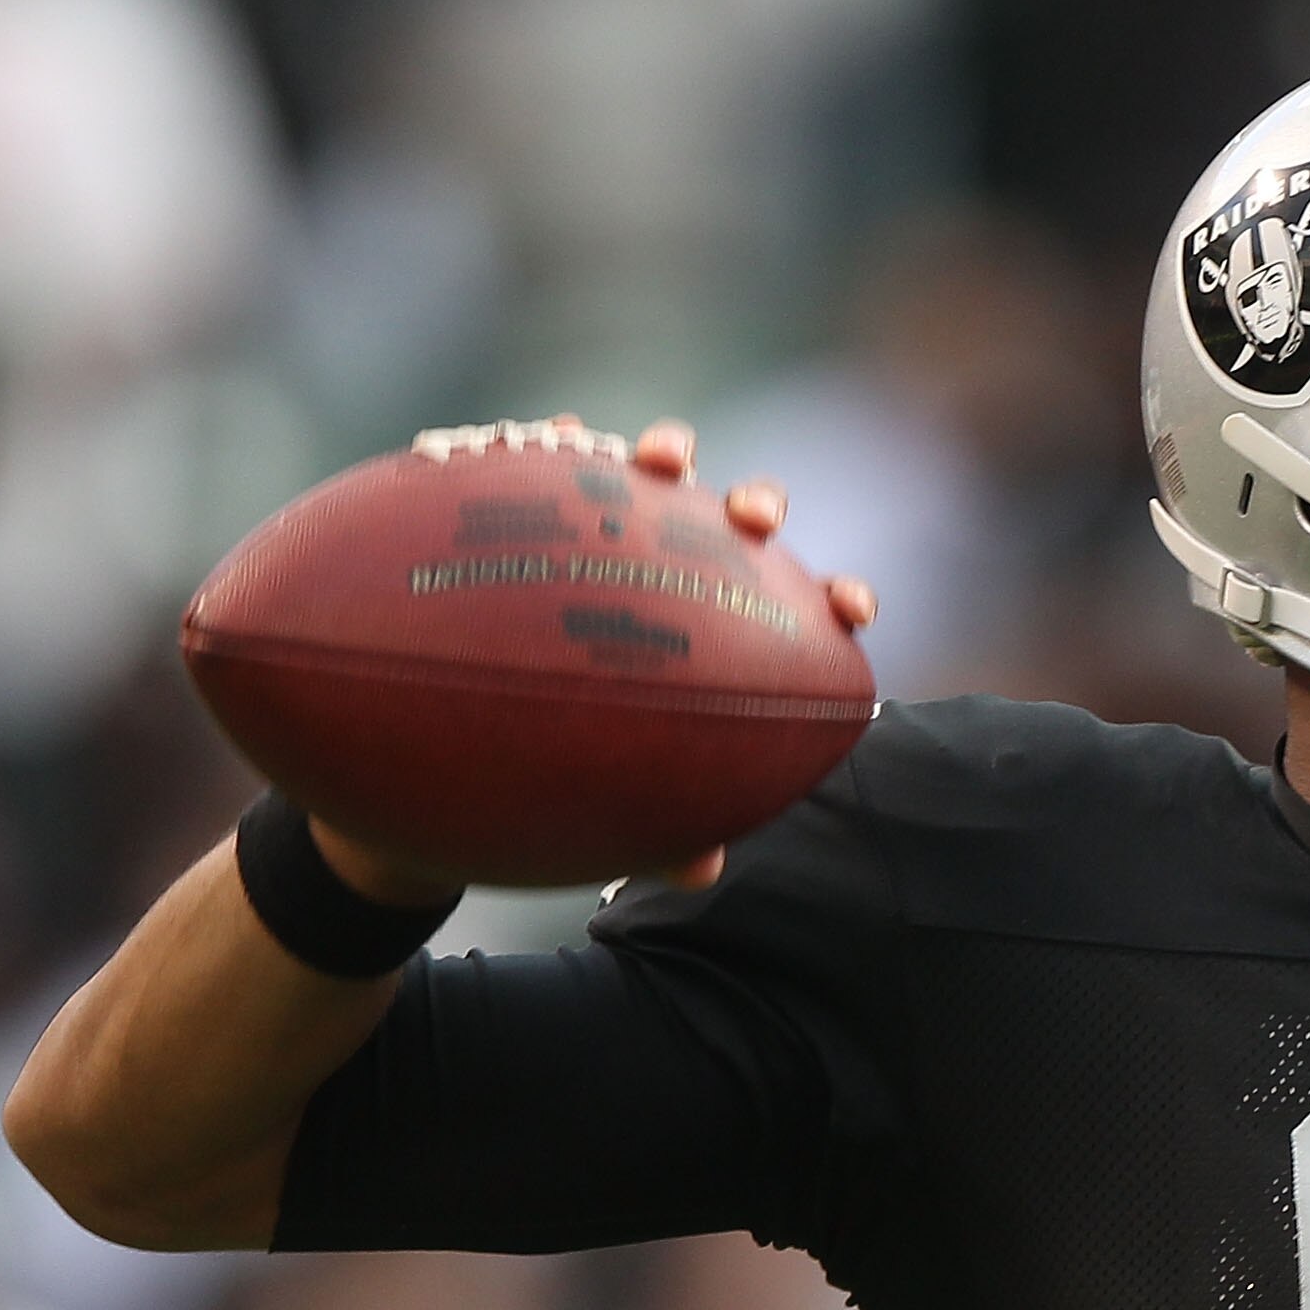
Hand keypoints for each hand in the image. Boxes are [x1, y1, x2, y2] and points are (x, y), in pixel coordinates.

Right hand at [306, 416, 883, 900]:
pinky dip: (560, 443)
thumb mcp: (610, 802)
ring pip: (652, 472)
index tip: (856, 611)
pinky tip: (561, 440)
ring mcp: (607, 526)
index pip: (801, 609)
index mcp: (723, 630)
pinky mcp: (534, 499)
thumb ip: (665, 825)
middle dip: (757, 505)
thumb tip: (704, 869)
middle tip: (752, 520)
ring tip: (661, 463)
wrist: (454, 739)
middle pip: (736, 521)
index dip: (837, 602)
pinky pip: (548, 459)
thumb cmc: (560, 765)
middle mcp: (676, 567)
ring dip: (667, 454)